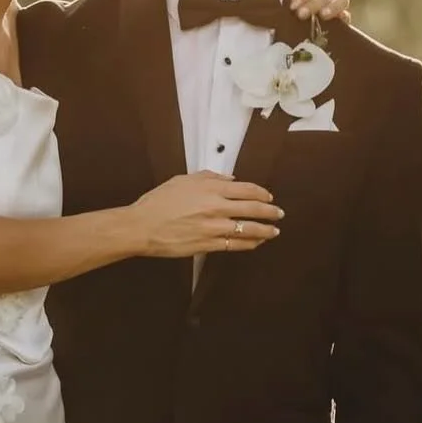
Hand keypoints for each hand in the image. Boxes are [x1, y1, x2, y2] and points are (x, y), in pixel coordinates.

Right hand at [131, 171, 281, 257]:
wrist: (142, 226)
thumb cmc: (158, 201)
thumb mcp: (182, 180)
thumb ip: (208, 177)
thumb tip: (230, 178)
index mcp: (210, 189)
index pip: (246, 189)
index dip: (262, 193)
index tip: (269, 197)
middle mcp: (216, 208)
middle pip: (253, 209)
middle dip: (270, 212)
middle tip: (279, 214)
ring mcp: (214, 228)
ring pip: (248, 229)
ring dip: (265, 230)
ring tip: (274, 231)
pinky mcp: (208, 245)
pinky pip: (235, 245)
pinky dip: (249, 244)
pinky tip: (256, 243)